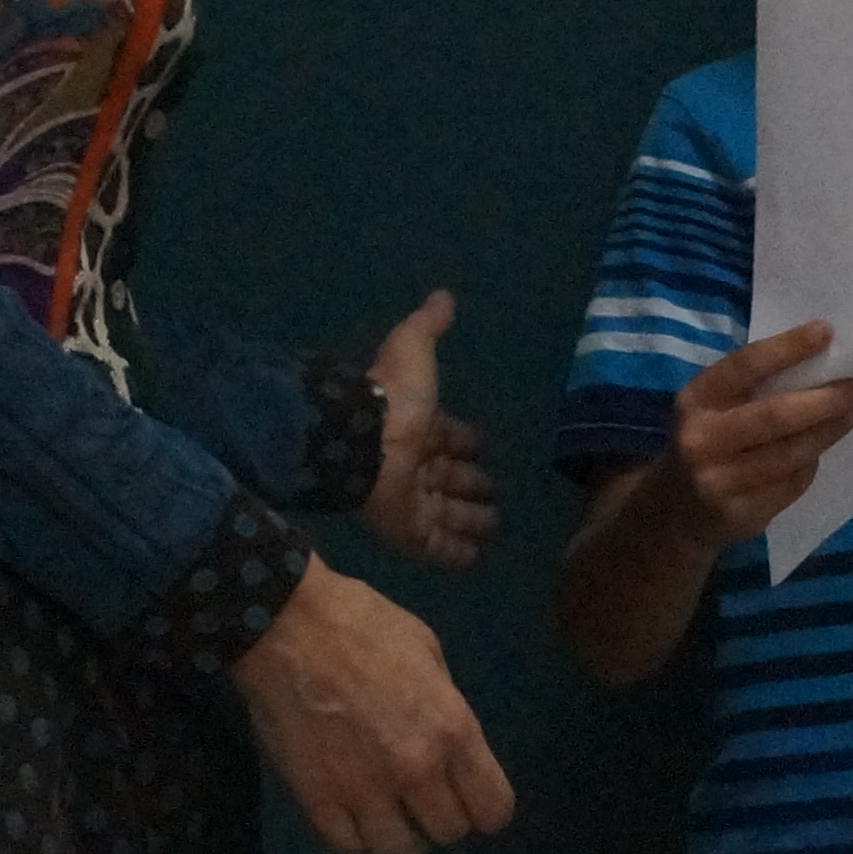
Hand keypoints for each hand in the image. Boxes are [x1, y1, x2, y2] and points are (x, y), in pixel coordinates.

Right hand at [230, 556, 513, 853]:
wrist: (283, 626)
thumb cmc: (361, 624)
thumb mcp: (428, 650)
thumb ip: (445, 707)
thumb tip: (447, 742)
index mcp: (452, 730)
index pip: (493, 809)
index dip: (486, 805)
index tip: (470, 794)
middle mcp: (416, 771)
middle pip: (449, 832)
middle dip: (441, 815)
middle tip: (422, 794)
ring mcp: (364, 791)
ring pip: (399, 853)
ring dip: (399, 833)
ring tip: (387, 810)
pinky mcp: (316, 801)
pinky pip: (348, 847)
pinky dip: (354, 834)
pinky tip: (351, 809)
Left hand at [358, 290, 494, 570]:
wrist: (359, 444)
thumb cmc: (392, 402)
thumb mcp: (413, 352)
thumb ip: (428, 326)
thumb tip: (444, 295)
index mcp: (421, 429)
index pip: (451, 438)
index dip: (465, 443)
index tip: (480, 448)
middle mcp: (419, 467)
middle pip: (453, 479)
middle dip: (473, 486)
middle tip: (493, 495)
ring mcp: (415, 504)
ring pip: (450, 515)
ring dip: (471, 521)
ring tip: (493, 526)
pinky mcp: (412, 534)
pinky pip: (439, 547)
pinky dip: (457, 554)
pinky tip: (476, 558)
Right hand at [654, 320, 852, 543]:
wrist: (674, 512)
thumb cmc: (707, 440)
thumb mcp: (713, 407)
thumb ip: (753, 387)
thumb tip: (819, 363)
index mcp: (697, 399)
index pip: (745, 366)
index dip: (787, 348)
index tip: (826, 332)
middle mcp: (703, 439)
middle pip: (776, 416)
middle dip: (825, 401)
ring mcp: (721, 481)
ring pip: (790, 454)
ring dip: (827, 432)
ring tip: (850, 415)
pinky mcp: (742, 514)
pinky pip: (791, 484)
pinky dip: (809, 466)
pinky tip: (816, 452)